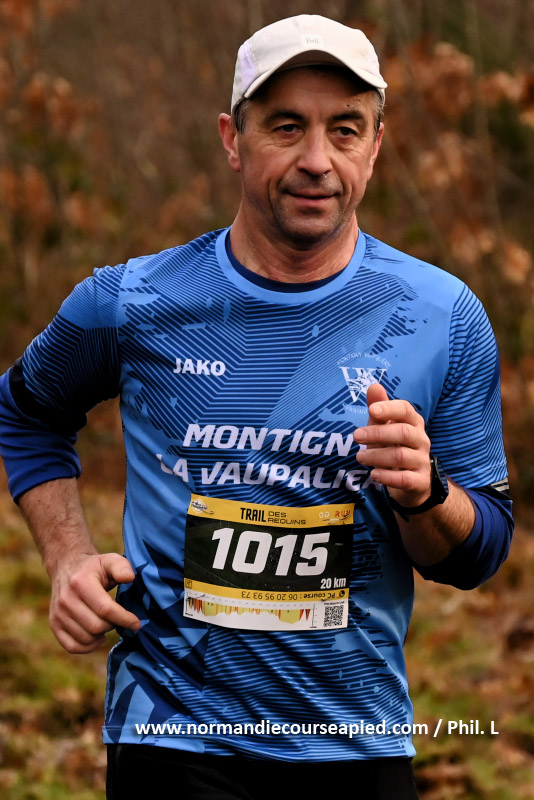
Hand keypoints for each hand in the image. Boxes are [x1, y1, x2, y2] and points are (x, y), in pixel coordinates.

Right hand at [49, 552, 140, 653]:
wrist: (66, 567)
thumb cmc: (94, 567)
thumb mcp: (109, 560)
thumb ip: (122, 566)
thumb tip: (130, 578)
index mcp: (81, 583)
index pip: (105, 609)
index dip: (124, 619)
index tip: (136, 623)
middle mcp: (66, 600)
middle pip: (96, 626)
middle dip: (113, 626)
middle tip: (119, 619)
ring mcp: (58, 614)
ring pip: (86, 638)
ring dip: (102, 635)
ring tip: (108, 624)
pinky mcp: (54, 624)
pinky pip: (72, 647)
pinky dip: (88, 647)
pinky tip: (98, 637)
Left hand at [354, 383, 431, 507]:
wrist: (414, 482)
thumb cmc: (395, 448)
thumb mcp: (385, 429)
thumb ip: (379, 411)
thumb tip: (373, 386)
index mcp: (413, 423)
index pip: (406, 410)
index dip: (389, 408)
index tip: (371, 410)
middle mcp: (421, 440)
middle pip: (402, 432)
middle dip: (377, 433)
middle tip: (356, 436)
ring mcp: (422, 461)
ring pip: (401, 456)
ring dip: (377, 455)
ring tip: (360, 457)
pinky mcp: (420, 481)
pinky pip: (405, 478)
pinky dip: (388, 477)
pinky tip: (374, 474)